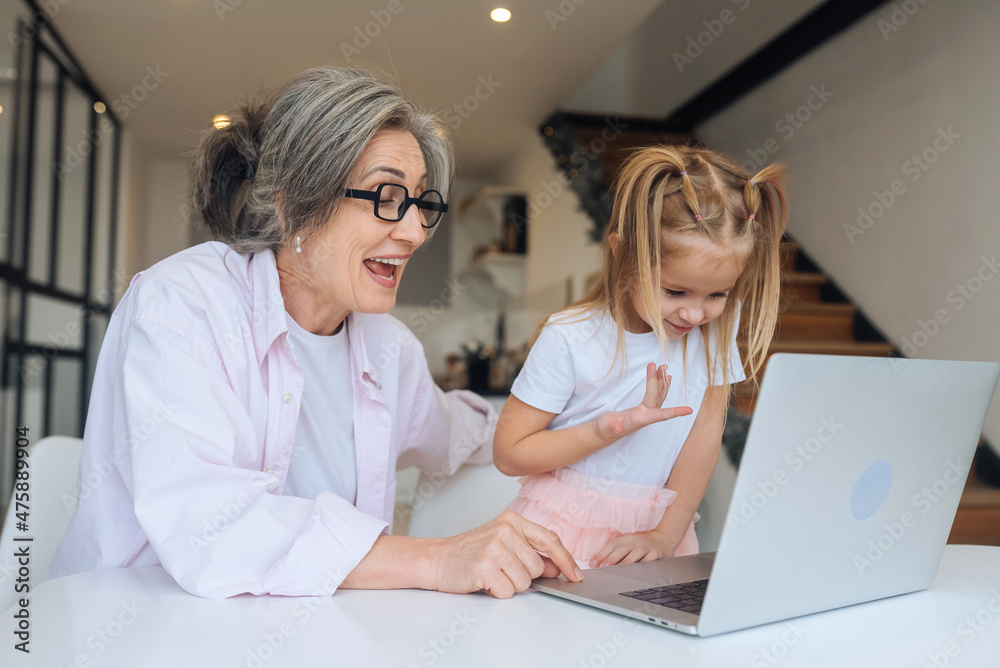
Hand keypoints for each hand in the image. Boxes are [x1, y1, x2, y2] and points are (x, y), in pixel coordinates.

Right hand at [430, 511, 582, 598]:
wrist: (437, 559)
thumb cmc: (471, 552)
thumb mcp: (503, 543)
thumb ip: (531, 552)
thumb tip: (558, 567)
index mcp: (512, 520)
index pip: (550, 539)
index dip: (566, 559)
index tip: (575, 574)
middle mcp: (505, 530)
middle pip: (538, 567)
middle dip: (524, 575)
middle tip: (502, 569)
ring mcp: (494, 548)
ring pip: (524, 581)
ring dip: (509, 585)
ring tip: (492, 574)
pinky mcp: (484, 567)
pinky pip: (507, 591)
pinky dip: (497, 592)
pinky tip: (483, 581)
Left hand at [590, 529, 673, 567]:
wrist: (664, 538)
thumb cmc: (641, 544)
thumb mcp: (628, 544)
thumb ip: (615, 553)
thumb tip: (596, 564)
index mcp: (626, 539)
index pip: (612, 545)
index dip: (601, 553)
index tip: (592, 564)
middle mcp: (636, 542)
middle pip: (622, 548)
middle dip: (612, 558)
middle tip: (603, 567)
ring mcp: (647, 547)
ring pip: (636, 553)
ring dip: (627, 561)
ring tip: (619, 570)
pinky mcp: (657, 553)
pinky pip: (651, 559)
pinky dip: (644, 564)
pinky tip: (638, 572)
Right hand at [593, 363, 692, 441]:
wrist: (605, 431)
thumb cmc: (605, 429)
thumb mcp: (606, 428)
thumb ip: (613, 428)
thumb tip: (618, 429)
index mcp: (639, 420)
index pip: (659, 415)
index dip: (674, 412)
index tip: (688, 410)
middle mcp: (646, 415)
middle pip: (657, 397)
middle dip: (659, 381)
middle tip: (661, 365)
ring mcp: (646, 411)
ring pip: (658, 395)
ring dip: (662, 381)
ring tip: (664, 367)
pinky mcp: (643, 407)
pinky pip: (656, 395)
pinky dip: (661, 385)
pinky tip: (666, 377)